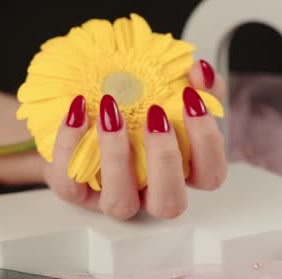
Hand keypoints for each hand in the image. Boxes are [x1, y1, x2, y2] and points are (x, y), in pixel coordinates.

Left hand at [43, 60, 226, 219]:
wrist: (80, 115)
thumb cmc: (135, 111)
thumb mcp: (170, 94)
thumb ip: (195, 86)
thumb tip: (200, 71)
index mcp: (179, 172)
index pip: (210, 175)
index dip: (207, 142)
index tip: (190, 98)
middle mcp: (148, 192)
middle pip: (170, 204)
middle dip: (166, 158)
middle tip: (156, 114)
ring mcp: (111, 197)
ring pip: (120, 203)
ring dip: (117, 157)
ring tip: (111, 110)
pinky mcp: (75, 193)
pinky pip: (71, 184)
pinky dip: (71, 146)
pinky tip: (77, 111)